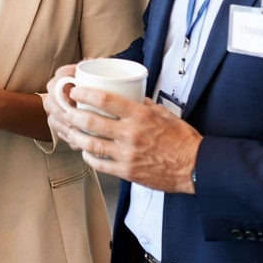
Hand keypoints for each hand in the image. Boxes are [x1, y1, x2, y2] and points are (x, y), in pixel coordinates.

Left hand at [42, 70, 199, 193]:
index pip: (104, 100)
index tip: (76, 91)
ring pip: (90, 144)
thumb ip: (143, 105)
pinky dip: (89, 157)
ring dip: (76, 136)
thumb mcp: (163, 113)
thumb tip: (129, 96)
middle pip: (90, 122)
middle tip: (66, 110)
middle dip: (72, 115)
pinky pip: (99, 164)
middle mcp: (130, 133)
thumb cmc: (182, 139)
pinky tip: (86, 152)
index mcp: (139, 115)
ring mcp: (126, 154)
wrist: (195, 166)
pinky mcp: (126, 171)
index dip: (84, 93)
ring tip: (71, 131)